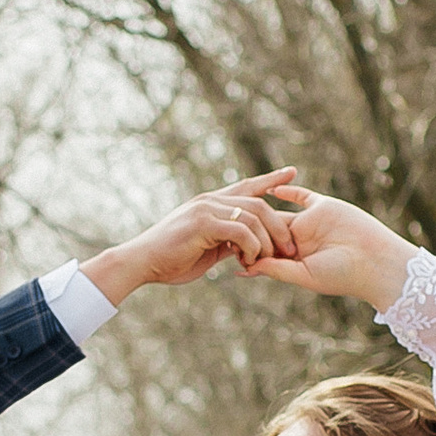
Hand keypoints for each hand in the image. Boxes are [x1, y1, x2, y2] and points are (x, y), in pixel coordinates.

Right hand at [80, 171, 302, 305]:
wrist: (143, 262)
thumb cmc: (172, 259)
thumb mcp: (207, 249)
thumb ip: (228, 241)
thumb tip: (248, 245)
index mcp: (211, 203)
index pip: (247, 186)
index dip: (270, 179)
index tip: (292, 173)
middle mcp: (210, 200)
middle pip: (258, 204)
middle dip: (279, 226)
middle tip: (290, 248)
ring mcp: (206, 209)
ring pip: (253, 217)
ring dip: (265, 242)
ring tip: (265, 261)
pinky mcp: (202, 223)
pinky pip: (240, 231)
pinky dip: (250, 247)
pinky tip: (248, 261)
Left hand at [241, 183, 411, 309]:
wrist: (375, 260)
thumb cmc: (342, 275)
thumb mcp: (304, 275)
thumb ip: (275, 269)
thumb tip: (242, 268)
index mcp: (293, 260)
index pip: (263, 251)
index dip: (244, 247)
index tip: (223, 245)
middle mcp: (298, 240)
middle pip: (265, 230)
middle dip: (247, 227)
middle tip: (224, 222)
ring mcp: (309, 222)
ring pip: (278, 212)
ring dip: (260, 209)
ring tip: (238, 205)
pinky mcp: (322, 206)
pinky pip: (301, 195)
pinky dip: (286, 191)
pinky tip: (269, 189)